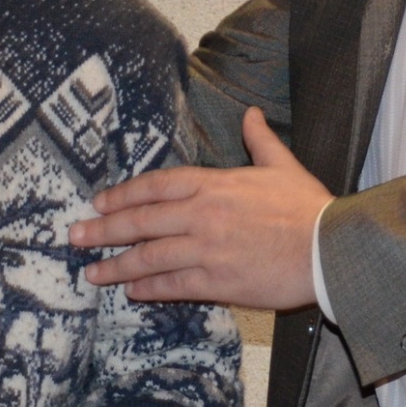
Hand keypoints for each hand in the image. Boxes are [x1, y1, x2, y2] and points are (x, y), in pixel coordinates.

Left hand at [68, 105, 327, 308]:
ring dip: (116, 265)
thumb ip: (260, 140)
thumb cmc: (309, 208)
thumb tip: (251, 115)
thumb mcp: (283, 165)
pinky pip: (172, 286)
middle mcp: (203, 214)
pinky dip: (148, 289)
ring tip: (91, 272)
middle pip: (140, 220)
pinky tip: (131, 292)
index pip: (156, 185)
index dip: (123, 194)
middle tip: (75, 237)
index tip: (98, 202)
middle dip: (103, 229)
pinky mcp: (217, 281)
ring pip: (149, 257)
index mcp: (215, 184)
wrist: (330, 249)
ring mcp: (206, 249)